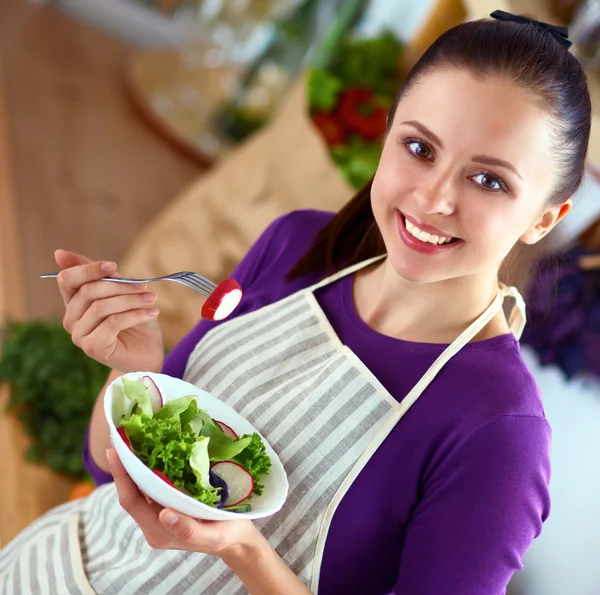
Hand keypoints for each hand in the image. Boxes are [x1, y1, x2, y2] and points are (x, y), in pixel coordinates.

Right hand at [55, 249, 163, 372]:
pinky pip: (113, 323)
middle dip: (121, 285)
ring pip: (101, 307)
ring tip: (151, 299)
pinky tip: (152, 313)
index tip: (113, 266)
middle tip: (144, 286)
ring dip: (131, 300)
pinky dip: (136, 314)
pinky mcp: (92, 348)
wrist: (147, 354)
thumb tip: (59, 253)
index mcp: (74, 302)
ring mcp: (79, 335)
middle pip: (88, 292)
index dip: (89, 269)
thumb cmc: (134, 322)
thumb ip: (101, 275)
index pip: (67, 279)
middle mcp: (71, 319)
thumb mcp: (121, 293)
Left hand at [107, 447, 257, 560]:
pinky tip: (150, 452)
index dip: (121, 476)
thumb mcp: (213, 535)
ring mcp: (158, 516)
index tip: (113, 450)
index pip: (131, 501)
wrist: (236, 541)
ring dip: (133, 465)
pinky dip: (147, 469)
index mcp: (158, 531)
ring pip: (139, 488)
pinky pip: (151, 487)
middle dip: (123, 465)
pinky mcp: (167, 506)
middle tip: (119, 436)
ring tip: (130, 440)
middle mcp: (153, 523)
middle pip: (130, 492)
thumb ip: (188, 529)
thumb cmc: (227, 536)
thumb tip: (163, 513)